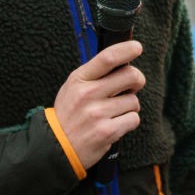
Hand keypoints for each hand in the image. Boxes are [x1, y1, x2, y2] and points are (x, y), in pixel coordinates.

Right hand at [54, 41, 145, 168]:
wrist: (56, 147)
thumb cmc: (70, 114)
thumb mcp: (73, 88)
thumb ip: (95, 75)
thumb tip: (124, 62)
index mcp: (79, 79)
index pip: (107, 58)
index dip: (126, 50)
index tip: (137, 47)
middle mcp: (87, 94)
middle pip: (129, 76)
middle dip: (137, 80)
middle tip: (133, 86)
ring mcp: (97, 113)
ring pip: (134, 101)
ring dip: (130, 106)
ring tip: (114, 112)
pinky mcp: (107, 132)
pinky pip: (133, 119)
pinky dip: (128, 122)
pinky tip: (115, 124)